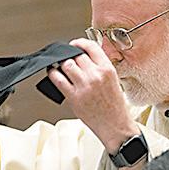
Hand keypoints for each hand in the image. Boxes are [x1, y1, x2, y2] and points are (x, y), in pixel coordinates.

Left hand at [47, 38, 138, 153]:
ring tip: (60, 66)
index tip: (75, 44)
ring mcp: (84, 86)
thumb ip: (100, 68)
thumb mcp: (114, 81)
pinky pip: (58, 79)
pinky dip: (52, 73)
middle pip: (76, 55)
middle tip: (68, 58)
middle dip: (70, 55)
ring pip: (66, 64)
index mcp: (107, 69)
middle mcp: (95, 75)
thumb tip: (84, 58)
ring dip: (62, 63)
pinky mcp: (74, 97)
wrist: (115, 126)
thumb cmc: (115, 107)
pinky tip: (53, 73)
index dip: (79, 43)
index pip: (90, 47)